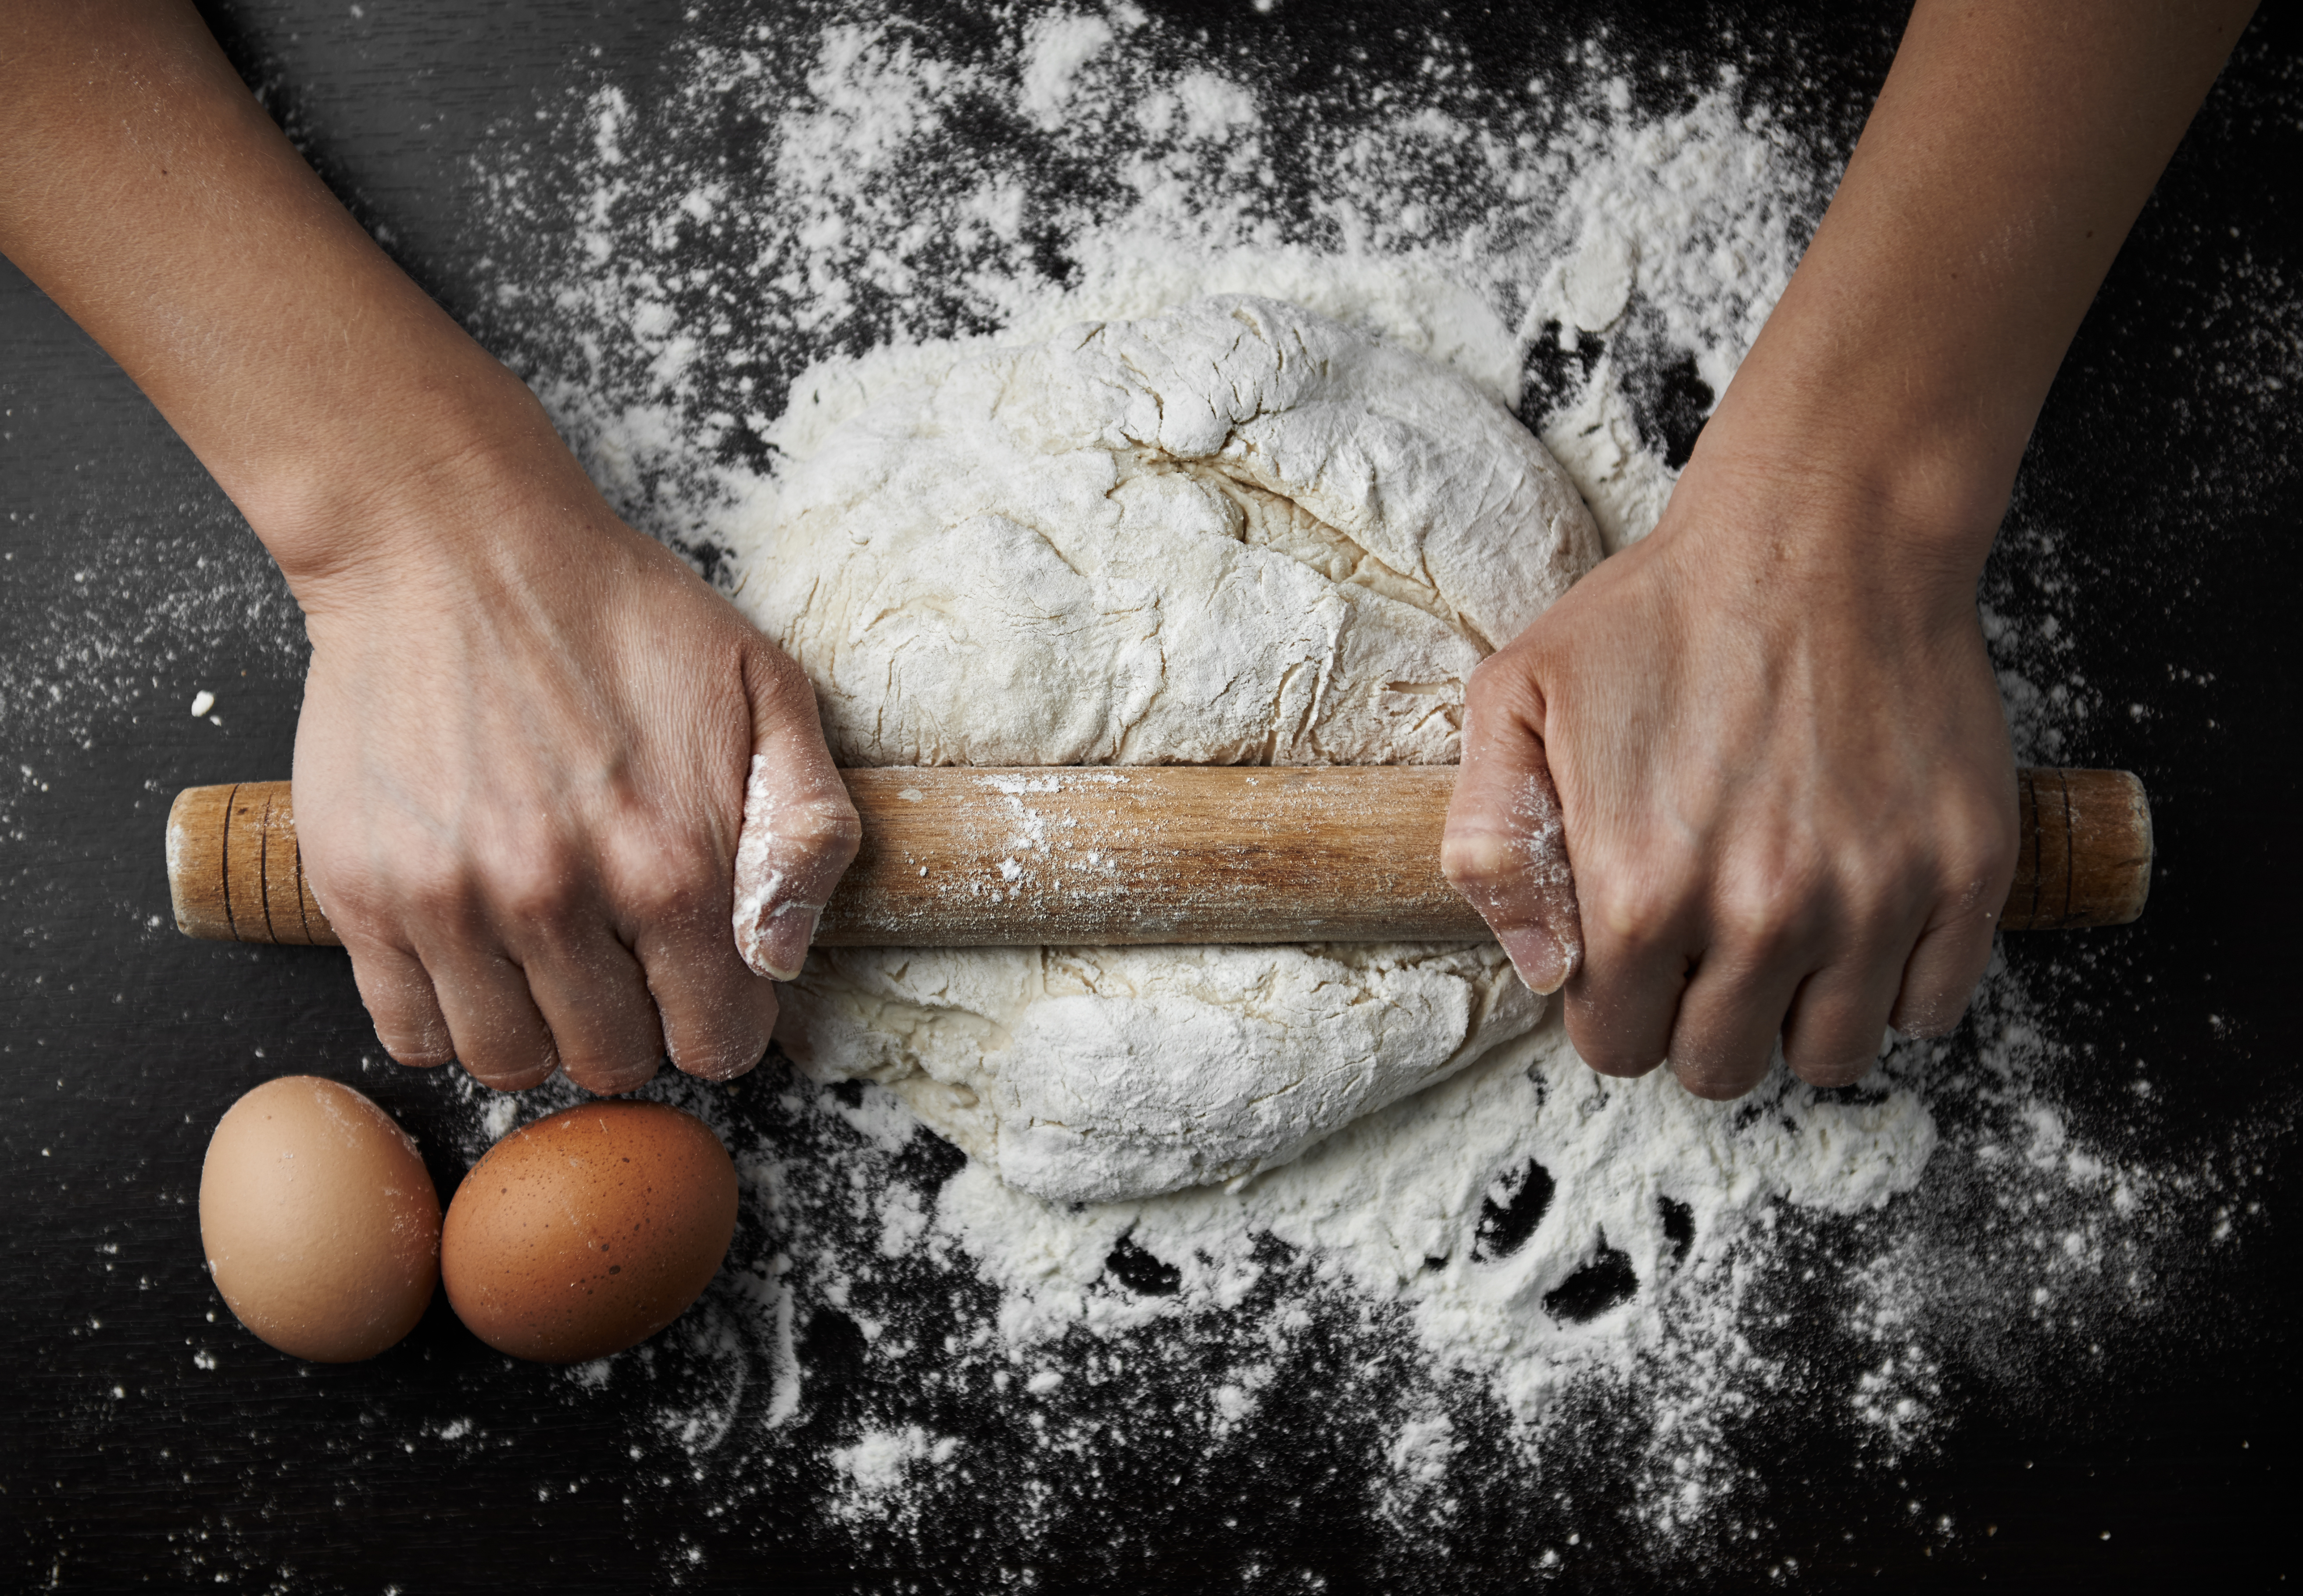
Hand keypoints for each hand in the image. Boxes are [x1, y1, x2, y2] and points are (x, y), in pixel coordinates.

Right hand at [284, 424, 857, 1093]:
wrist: (451, 542)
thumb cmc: (618, 613)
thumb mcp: (767, 688)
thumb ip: (809, 829)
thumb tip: (787, 954)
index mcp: (672, 865)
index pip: (718, 1042)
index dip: (722, 1016)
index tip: (704, 974)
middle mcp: (556, 897)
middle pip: (614, 1061)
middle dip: (635, 1023)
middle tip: (625, 953)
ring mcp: (448, 901)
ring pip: (508, 1061)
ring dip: (541, 1028)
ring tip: (552, 953)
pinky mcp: (359, 892)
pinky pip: (410, 1030)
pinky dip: (447, 1013)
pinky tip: (477, 948)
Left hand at [1444, 442, 2016, 1098]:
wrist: (1822, 536)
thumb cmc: (1659, 614)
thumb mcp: (1516, 700)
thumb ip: (1491, 845)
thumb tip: (1537, 968)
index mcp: (1642, 892)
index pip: (1617, 1046)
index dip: (1614, 1005)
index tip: (1630, 949)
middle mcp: (1763, 915)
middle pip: (1718, 1067)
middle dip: (1697, 1021)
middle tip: (1703, 943)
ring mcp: (1875, 900)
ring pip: (1831, 1057)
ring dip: (1796, 1015)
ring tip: (1780, 935)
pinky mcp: (1967, 874)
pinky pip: (1932, 1008)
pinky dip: (1896, 984)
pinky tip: (1859, 917)